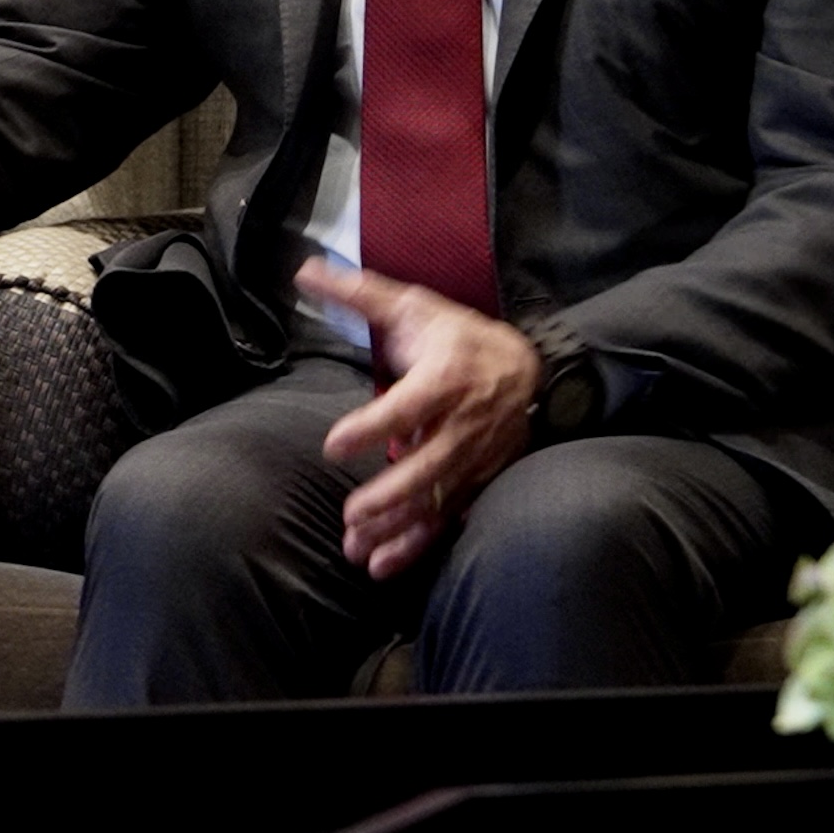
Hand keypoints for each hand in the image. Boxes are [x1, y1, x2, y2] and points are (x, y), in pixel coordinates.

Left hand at [305, 259, 542, 578]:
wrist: (528, 366)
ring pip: (438, 498)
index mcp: (447, 376)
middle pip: (430, 464)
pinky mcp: (478, 478)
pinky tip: (383, 564)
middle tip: (350, 515)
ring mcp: (475, 456)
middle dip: (391, 494)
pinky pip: (449, 516)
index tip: (334, 445)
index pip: (409, 405)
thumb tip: (305, 268)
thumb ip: (360, 293)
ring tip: (357, 549)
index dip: (374, 426)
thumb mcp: (413, 307)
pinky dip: (418, 543)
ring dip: (399, 527)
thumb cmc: (457, 336)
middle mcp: (465, 421)